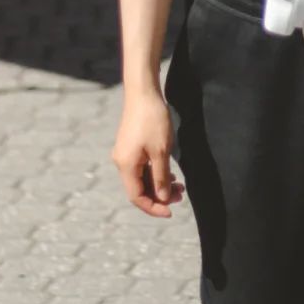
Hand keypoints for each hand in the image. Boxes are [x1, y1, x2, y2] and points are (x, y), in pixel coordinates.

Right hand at [112, 90, 184, 217]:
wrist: (143, 92)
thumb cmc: (152, 120)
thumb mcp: (161, 151)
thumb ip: (161, 177)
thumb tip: (163, 198)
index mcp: (125, 166)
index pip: (137, 197)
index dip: (153, 207)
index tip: (171, 212)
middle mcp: (122, 162)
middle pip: (139, 188)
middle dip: (159, 195)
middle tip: (181, 196)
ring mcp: (125, 153)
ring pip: (142, 177)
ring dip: (159, 184)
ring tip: (180, 186)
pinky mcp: (131, 145)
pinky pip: (142, 167)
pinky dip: (155, 173)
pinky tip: (170, 173)